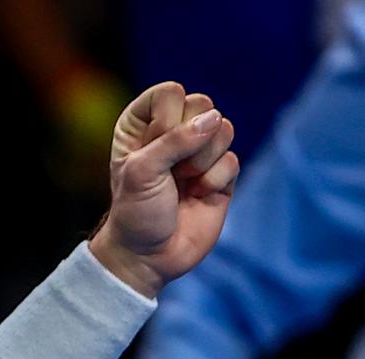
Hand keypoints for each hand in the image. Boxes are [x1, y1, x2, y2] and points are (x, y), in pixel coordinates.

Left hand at [88, 82, 237, 296]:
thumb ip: (174, 140)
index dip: (165, 121)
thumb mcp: (142, 172)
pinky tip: (197, 196)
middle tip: (169, 171)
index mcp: (141, 124)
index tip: (150, 151)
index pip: (169, 92)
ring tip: (182, 184)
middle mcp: (171, 131)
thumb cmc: (135, 212)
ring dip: (202, 162)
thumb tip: (214, 120)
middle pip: (202, 103)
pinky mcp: (221, 173)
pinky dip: (215, 180)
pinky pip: (233, 159)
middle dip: (188, 141)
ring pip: (223, 128)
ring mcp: (198, 151)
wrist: (149, 256)